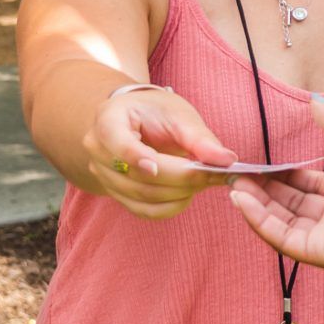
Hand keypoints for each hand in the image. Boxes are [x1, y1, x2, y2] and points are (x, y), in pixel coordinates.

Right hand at [85, 85, 239, 220]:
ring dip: (179, 193)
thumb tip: (226, 160)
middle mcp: (97, 149)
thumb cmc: (157, 112)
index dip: (136, 157)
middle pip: (136, 176)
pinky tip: (188, 194)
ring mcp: (102, 175)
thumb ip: (200, 138)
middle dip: (179, 178)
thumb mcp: (179, 114)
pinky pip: (143, 211)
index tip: (157, 167)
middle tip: (214, 174)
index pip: (118, 143)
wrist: (138, 119)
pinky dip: (170, 206)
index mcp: (108, 119)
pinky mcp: (115, 194)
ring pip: (142, 196)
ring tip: (205, 180)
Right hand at [229, 96, 323, 271]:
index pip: (312, 186)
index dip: (286, 175)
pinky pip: (283, 237)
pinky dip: (260, 219)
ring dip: (257, 203)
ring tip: (235, 183)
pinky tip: (242, 199)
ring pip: (283, 222)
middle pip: (294, 205)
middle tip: (240, 174)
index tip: (261, 163)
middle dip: (266, 190)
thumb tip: (314, 102)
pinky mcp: (321, 253)